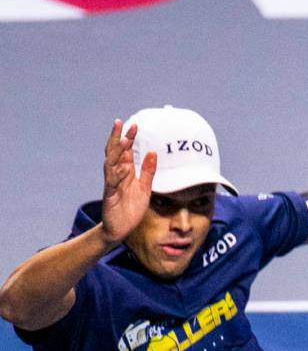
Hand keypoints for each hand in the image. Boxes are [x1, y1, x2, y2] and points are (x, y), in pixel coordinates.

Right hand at [101, 119, 156, 244]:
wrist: (120, 229)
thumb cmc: (131, 208)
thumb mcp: (144, 187)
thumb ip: (148, 171)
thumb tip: (152, 152)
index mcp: (125, 172)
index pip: (125, 151)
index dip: (128, 138)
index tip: (135, 125)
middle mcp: (116, 175)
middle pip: (114, 153)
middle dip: (118, 138)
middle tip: (121, 123)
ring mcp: (112, 185)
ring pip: (111, 165)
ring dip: (118, 152)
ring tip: (125, 140)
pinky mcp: (110, 196)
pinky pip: (113, 184)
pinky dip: (118, 175)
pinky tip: (124, 167)